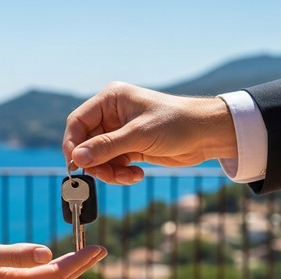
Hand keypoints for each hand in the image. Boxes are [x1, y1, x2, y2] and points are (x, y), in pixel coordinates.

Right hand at [0, 234, 106, 278]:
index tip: (101, 248)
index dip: (81, 262)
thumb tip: (46, 253)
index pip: (57, 274)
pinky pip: (34, 277)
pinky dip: (50, 266)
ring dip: (68, 266)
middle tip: (102, 249)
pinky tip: (54, 257)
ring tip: (86, 253)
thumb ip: (14, 254)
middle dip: (81, 265)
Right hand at [63, 81, 237, 184]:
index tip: (75, 165)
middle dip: (95, 162)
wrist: (207, 134)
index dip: (72, 144)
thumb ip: (106, 147)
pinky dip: (120, 173)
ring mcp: (121, 132)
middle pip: (86, 143)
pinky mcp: (130, 147)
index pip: (77, 122)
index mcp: (111, 99)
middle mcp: (112, 114)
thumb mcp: (139, 135)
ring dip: (109, 171)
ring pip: (99, 157)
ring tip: (128, 176)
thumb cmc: (177, 123)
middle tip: (107, 175)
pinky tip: (137, 174)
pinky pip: (113, 164)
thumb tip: (77, 158)